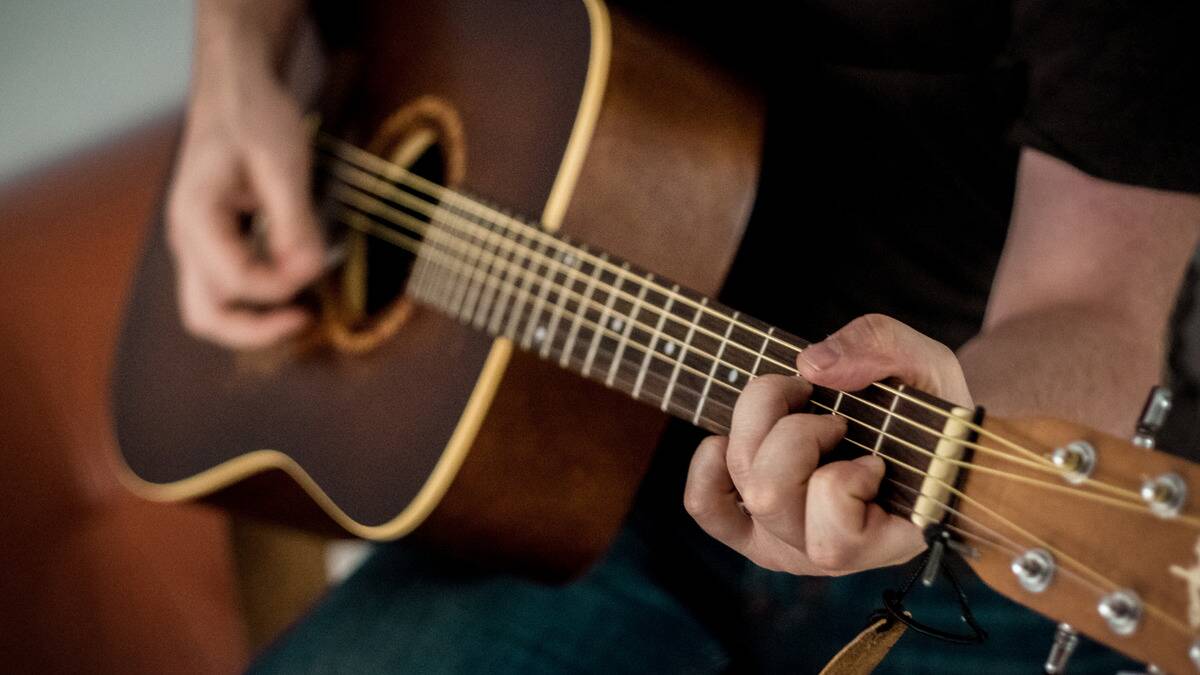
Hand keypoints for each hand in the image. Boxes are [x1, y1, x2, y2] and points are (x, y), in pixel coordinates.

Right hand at [166, 11, 323, 348]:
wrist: (234, 89)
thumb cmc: (254, 117)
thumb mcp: (283, 163)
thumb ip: (294, 221)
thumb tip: (309, 271)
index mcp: (196, 218)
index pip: (237, 282)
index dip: (283, 285)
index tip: (318, 264)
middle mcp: (186, 239)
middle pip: (206, 316)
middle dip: (256, 330)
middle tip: (306, 320)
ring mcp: (196, 245)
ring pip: (212, 309)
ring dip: (256, 320)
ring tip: (302, 309)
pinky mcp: (214, 244)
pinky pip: (227, 288)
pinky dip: (257, 299)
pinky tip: (293, 283)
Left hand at [683, 314, 971, 575]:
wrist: (912, 430)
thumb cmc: (926, 407)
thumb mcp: (926, 365)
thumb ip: (883, 350)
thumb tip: (811, 366)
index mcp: (885, 540)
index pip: (836, 537)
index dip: (846, 479)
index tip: (875, 455)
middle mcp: (828, 555)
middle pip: (770, 496)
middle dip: (796, 432)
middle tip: (833, 417)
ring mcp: (784, 542)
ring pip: (743, 487)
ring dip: (760, 428)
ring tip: (797, 408)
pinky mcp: (750, 526)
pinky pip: (705, 503)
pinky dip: (709, 463)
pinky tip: (736, 435)